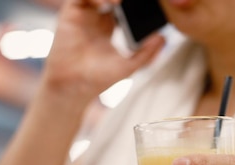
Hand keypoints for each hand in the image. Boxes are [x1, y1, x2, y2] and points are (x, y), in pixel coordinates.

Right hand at [42, 0, 164, 103]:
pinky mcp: (71, 13)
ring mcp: (83, 15)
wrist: (76, 86)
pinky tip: (112, 2)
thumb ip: (146, 53)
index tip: (150, 3)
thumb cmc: (99, 78)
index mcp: (108, 27)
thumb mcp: (129, 65)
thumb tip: (163, 38)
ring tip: (123, 0)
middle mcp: (95, 17)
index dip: (134, 4)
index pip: (122, 6)